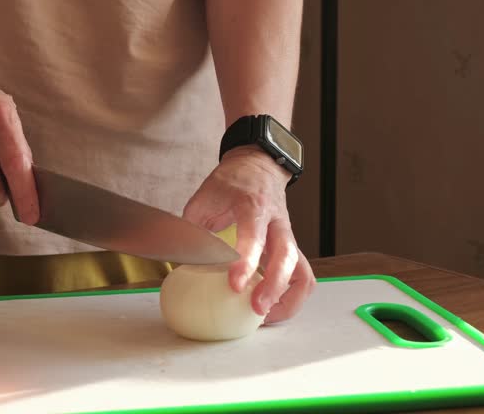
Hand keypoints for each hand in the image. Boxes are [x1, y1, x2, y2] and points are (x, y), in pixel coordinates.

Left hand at [183, 146, 314, 322]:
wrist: (257, 167)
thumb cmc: (229, 184)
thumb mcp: (204, 197)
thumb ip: (194, 228)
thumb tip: (180, 261)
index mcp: (253, 206)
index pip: (254, 236)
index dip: (246, 262)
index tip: (235, 284)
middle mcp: (277, 222)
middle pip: (286, 256)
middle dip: (273, 287)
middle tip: (256, 309)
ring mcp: (288, 236)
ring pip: (301, 270)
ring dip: (287, 297)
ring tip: (267, 317)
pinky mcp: (292, 248)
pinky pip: (302, 276)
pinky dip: (292, 296)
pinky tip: (273, 309)